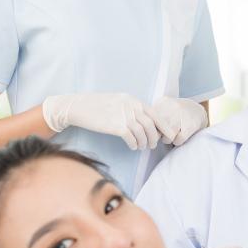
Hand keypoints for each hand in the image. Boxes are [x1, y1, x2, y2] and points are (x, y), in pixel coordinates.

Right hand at [41, 92, 159, 149]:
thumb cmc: (97, 106)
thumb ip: (131, 108)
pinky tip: (133, 146)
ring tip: (142, 147)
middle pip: (152, 125)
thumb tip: (145, 120)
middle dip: (155, 137)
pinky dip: (134, 144)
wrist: (78, 107)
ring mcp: (124, 116)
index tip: (169, 135)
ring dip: (144, 142)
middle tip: (153, 145)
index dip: (164, 126)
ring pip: (143, 133)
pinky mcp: (116, 126)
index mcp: (133, 100)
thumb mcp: (118, 101)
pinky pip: (132, 138)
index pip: (155, 114)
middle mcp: (131, 107)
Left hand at [149, 96, 207, 145]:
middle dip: (159, 135)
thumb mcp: (164, 109)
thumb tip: (145, 133)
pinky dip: (178, 142)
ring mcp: (182, 115)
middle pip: (157, 130)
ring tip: (172, 135)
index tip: (155, 130)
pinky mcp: (191, 125)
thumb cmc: (176, 113)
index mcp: (162, 102)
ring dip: (168, 139)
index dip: (151, 129)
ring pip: (167, 136)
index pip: (149, 121)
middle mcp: (172, 107)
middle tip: (163, 134)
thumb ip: (153, 118)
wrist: (198, 111)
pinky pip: (178, 140)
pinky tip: (180, 136)